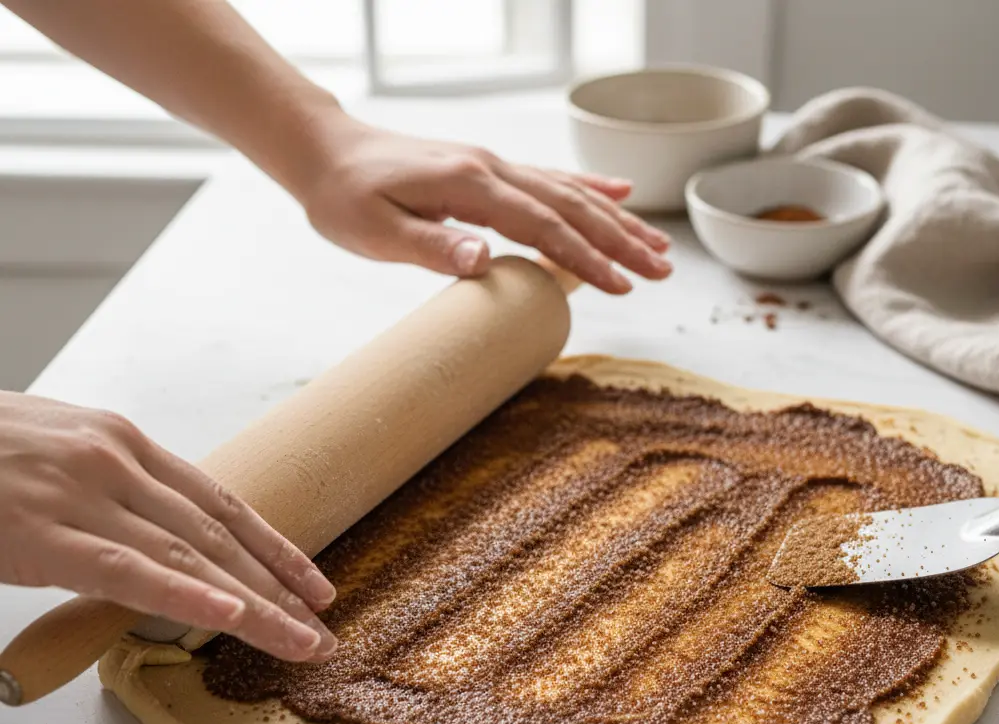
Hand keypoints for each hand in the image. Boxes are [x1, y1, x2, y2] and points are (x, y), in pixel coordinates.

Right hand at [0, 392, 337, 661]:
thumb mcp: (55, 453)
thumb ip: (108, 491)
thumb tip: (147, 535)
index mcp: (123, 443)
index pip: (221, 502)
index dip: (274, 546)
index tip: (313, 581)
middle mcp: (117, 461)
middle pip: (220, 535)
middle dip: (280, 585)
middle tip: (322, 624)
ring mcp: (83, 494)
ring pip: (193, 558)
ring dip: (257, 604)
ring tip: (301, 640)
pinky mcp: (42, 532)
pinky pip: (129, 571)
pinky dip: (185, 596)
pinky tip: (232, 618)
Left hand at [299, 115, 672, 294]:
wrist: (326, 153)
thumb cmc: (345, 198)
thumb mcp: (376, 231)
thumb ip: (432, 245)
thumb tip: (485, 261)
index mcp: (470, 186)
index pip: (544, 226)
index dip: (586, 259)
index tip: (622, 286)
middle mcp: (492, 169)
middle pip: (572, 206)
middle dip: (621, 240)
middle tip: (663, 270)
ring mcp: (494, 166)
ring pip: (570, 192)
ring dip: (616, 219)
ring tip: (657, 245)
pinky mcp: (489, 171)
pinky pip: (551, 178)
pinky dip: (590, 187)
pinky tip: (620, 192)